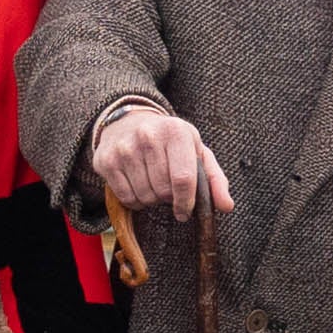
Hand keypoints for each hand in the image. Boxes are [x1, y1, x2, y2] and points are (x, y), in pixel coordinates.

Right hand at [89, 100, 235, 218]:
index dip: (186, 202)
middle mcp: (148, 136)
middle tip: (167, 189)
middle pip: (163, 191)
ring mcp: (124, 148)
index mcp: (176, 132)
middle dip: (168, 198)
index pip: (183, 179)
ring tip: (153, 183)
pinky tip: (138, 185)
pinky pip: (126, 198)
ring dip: (152, 199)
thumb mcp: (196, 152)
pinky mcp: (106, 160)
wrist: (129, 122)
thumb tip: (227, 206)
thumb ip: (215, 180)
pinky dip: (135, 200)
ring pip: (144, 197)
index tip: (185, 211)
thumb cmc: (170, 142)